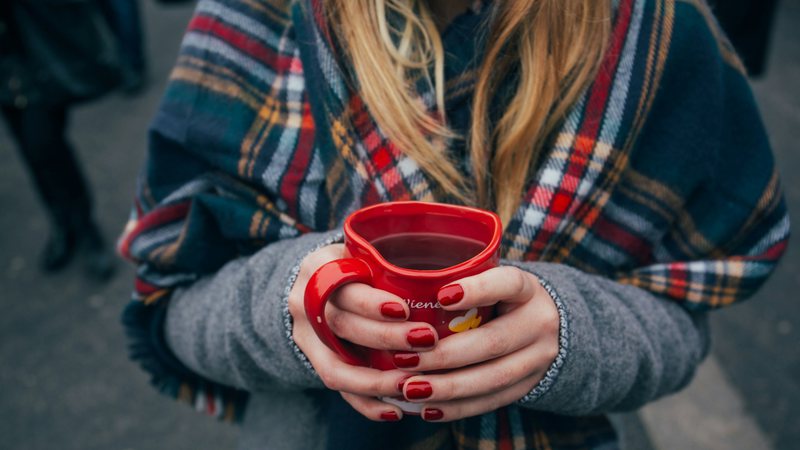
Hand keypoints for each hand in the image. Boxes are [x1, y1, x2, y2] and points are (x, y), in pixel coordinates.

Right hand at [287, 244, 439, 421]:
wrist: (316, 284)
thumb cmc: (356, 265)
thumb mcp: (363, 251)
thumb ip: (390, 261)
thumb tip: (452, 276)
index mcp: (319, 267)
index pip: (342, 286)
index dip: (371, 303)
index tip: (404, 309)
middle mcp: (304, 302)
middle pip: (341, 325)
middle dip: (385, 338)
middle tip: (426, 341)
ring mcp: (305, 336)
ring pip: (335, 366)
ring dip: (376, 380)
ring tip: (412, 384)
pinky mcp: (312, 361)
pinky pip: (338, 389)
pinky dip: (366, 403)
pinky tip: (396, 410)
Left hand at [394, 266, 559, 421]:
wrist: (549, 327)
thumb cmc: (501, 298)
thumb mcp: (492, 280)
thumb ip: (461, 281)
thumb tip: (403, 287)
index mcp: (528, 290)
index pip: (508, 284)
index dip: (477, 290)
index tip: (441, 296)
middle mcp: (539, 323)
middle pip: (493, 342)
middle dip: (445, 355)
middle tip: (404, 360)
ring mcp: (538, 358)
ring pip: (493, 378)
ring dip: (447, 387)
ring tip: (410, 389)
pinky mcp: (529, 386)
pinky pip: (492, 400)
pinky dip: (458, 407)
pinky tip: (428, 408)